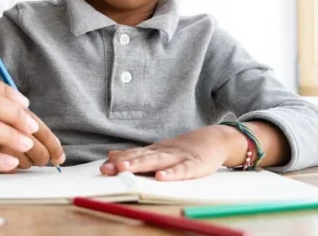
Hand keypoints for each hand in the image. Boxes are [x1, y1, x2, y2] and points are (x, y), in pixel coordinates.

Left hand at [100, 125, 242, 180]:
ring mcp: (179, 157)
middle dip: (124, 162)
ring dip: (140, 165)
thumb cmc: (184, 149)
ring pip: (158, 161)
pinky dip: (172, 173)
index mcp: (155, 151)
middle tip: (108, 168)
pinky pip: (183, 169)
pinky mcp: (195, 164)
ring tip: (125, 169)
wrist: (214, 139)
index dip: (119, 161)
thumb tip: (111, 155)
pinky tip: (162, 177)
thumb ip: (136, 154)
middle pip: (142, 157)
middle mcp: (164, 152)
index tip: (103, 168)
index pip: (134, 155)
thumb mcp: (159, 151)